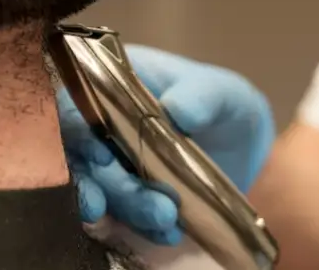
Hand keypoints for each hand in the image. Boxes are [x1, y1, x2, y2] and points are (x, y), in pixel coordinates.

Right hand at [58, 44, 274, 245]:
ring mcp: (112, 164)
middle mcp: (101, 125)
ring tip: (168, 220)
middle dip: (112, 185)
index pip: (75, 106)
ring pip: (100, 190)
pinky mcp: (126, 197)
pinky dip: (143, 228)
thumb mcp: (219, 91)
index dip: (78, 133)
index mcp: (112, 86)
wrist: (243, 144)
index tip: (102, 157)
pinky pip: (122, 217)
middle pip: (81, 157)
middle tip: (155, 203)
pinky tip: (169, 232)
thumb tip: (176, 111)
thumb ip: (200, 96)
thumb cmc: (222, 103)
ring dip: (128, 208)